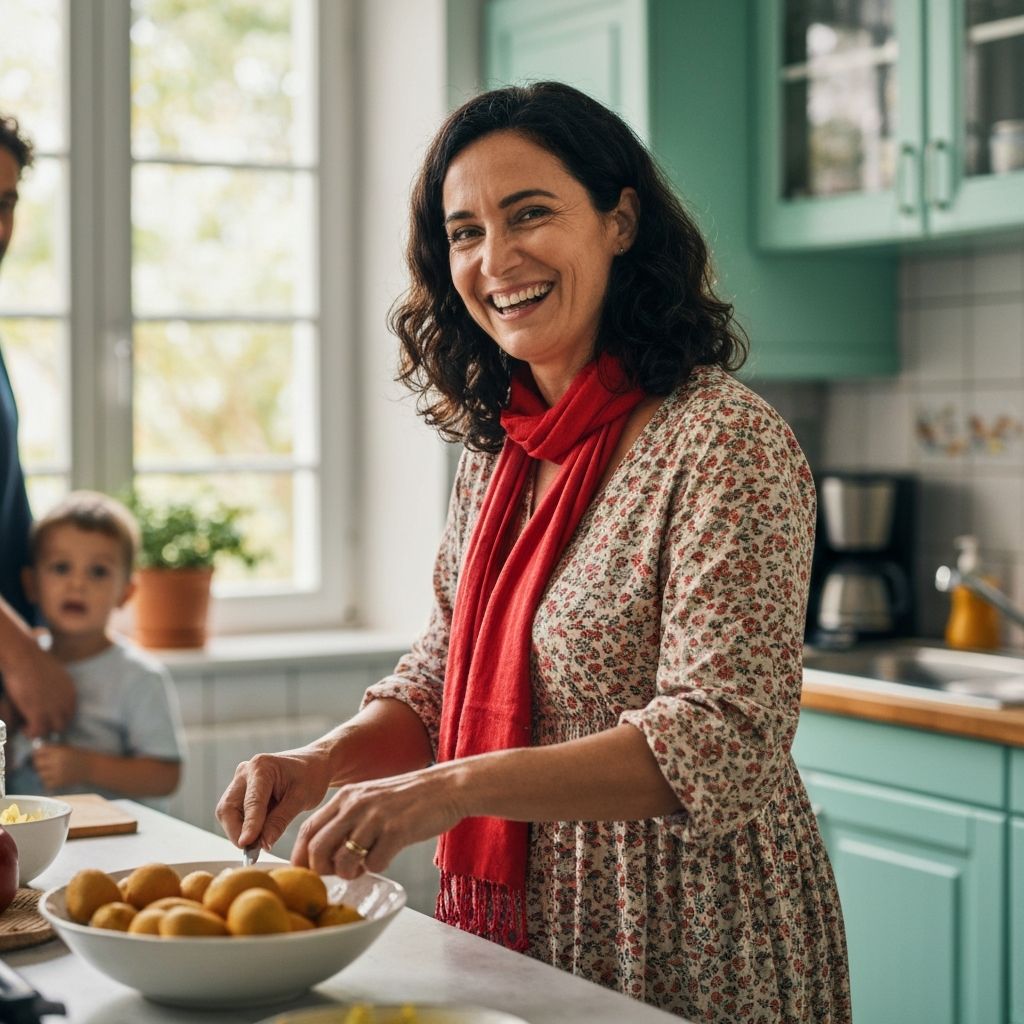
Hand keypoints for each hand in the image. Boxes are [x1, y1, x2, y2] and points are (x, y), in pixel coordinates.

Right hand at [1, 642, 75, 737]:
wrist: (24, 657)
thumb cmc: (35, 661)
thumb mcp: (54, 674)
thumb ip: (56, 687)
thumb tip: (49, 694)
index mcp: (71, 692)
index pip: (70, 713)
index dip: (57, 717)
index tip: (45, 717)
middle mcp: (66, 701)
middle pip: (64, 723)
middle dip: (50, 726)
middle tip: (36, 723)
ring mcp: (54, 708)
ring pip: (53, 730)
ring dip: (41, 730)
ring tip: (28, 726)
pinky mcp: (38, 712)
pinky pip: (37, 732)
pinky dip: (30, 732)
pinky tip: (23, 727)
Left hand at [31, 743, 87, 789]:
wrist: (91, 767)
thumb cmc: (80, 756)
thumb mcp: (67, 748)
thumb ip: (53, 749)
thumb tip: (38, 749)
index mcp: (59, 751)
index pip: (39, 751)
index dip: (38, 753)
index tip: (40, 754)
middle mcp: (56, 762)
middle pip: (38, 763)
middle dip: (40, 763)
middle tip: (44, 763)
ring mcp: (57, 774)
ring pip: (41, 774)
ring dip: (44, 773)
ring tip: (51, 771)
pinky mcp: (59, 783)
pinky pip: (47, 783)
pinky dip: (49, 781)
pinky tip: (54, 778)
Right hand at [215, 746, 334, 851]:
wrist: (314, 764)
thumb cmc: (311, 776)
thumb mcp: (301, 799)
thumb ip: (280, 821)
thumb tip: (263, 844)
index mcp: (262, 767)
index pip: (252, 802)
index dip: (249, 825)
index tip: (246, 844)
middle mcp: (245, 771)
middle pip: (228, 808)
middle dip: (237, 832)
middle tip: (253, 850)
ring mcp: (240, 780)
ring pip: (227, 812)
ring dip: (239, 830)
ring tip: (260, 841)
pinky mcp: (240, 790)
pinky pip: (234, 813)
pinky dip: (243, 826)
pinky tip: (259, 833)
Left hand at [293, 762, 464, 878]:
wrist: (447, 787)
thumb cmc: (407, 799)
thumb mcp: (370, 798)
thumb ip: (347, 818)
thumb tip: (323, 852)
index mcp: (346, 796)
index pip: (307, 830)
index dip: (301, 856)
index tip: (305, 872)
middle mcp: (356, 805)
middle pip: (318, 849)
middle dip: (322, 870)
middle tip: (338, 873)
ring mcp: (376, 817)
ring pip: (343, 861)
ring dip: (351, 873)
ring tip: (365, 865)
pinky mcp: (397, 831)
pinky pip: (374, 864)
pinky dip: (378, 867)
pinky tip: (388, 855)